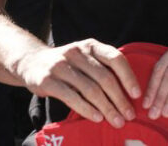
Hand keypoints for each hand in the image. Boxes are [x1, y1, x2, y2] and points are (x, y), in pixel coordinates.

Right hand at [14, 39, 139, 127]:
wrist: (31, 62)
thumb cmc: (67, 65)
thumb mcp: (85, 58)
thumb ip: (103, 69)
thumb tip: (130, 94)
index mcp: (90, 45)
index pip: (115, 58)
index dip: (128, 77)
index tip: (137, 95)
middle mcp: (77, 52)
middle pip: (104, 77)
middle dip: (119, 99)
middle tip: (129, 116)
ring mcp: (61, 65)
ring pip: (90, 89)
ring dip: (106, 107)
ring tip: (116, 121)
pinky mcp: (48, 80)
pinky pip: (72, 96)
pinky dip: (87, 109)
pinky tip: (97, 118)